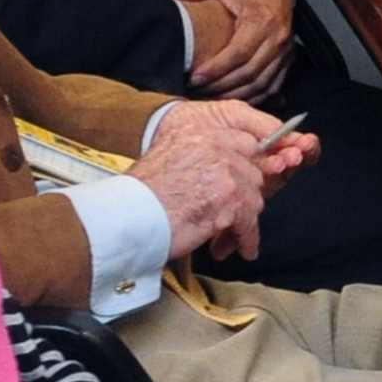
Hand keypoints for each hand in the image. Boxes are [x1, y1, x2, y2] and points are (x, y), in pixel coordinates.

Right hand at [128, 102, 294, 259]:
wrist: (127, 216)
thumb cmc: (142, 196)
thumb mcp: (171, 159)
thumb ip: (203, 158)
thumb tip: (231, 174)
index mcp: (201, 133)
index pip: (248, 144)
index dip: (252, 167)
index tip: (254, 183)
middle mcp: (216, 146)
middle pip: (254, 173)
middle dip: (245, 198)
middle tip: (232, 217)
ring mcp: (225, 172)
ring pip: (255, 199)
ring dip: (244, 222)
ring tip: (227, 236)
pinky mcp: (229, 200)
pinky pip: (250, 223)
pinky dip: (247, 239)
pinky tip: (243, 248)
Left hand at [174, 0, 295, 98]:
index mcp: (261, 19)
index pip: (239, 53)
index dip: (217, 69)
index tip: (196, 77)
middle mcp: (277, 37)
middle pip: (250, 73)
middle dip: (222, 86)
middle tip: (198, 90)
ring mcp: (285, 50)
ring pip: (262, 83)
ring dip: (236, 95)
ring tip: (211, 97)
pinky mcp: (287, 58)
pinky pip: (272, 85)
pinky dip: (254, 96)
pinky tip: (234, 98)